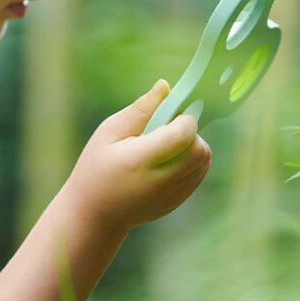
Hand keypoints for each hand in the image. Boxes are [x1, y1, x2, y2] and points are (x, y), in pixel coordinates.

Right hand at [64, 80, 211, 233]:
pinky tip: (169, 159)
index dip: (183, 119)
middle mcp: (160, 181)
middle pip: (199, 148)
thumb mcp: (109, 132)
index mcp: (140, 161)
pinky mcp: (179, 201)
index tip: (169, 115)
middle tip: (166, 129)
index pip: (183, 135)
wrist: (95, 214)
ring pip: (204, 160)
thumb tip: (166, 86)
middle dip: (190, 132)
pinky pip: (200, 173)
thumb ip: (140, 109)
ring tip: (166, 144)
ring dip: (193, 145)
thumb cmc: (97, 167)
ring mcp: (172, 195)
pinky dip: (192, 160)